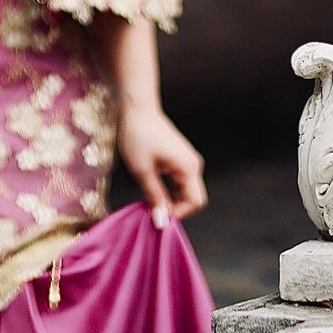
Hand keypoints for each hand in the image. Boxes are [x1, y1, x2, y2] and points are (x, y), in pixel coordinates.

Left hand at [115, 101, 206, 223]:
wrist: (137, 110)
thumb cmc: (138, 137)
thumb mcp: (143, 171)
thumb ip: (155, 197)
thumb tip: (161, 222)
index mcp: (188, 167)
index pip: (195, 202)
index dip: (177, 213)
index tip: (156, 214)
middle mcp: (193, 164)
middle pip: (192, 198)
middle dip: (174, 207)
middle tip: (151, 208)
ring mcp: (189, 160)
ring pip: (186, 191)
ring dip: (171, 199)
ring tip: (150, 198)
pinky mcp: (181, 158)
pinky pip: (181, 182)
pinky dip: (170, 189)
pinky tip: (153, 188)